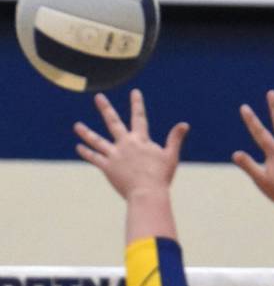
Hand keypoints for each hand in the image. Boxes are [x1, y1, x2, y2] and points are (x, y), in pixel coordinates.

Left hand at [74, 89, 188, 200]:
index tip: (135, 93)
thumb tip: (185, 125)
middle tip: (98, 97)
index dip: (137, 104)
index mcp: (141, 140)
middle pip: (113, 122)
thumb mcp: (171, 156)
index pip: (139, 118)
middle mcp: (125, 144)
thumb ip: (175, 139)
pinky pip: (95, 158)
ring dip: (86, 133)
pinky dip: (86, 153)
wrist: (147, 193)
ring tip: (77, 126)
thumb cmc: (161, 177)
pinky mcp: (107, 167)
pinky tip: (79, 147)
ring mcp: (114, 155)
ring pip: (97, 141)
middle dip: (106, 108)